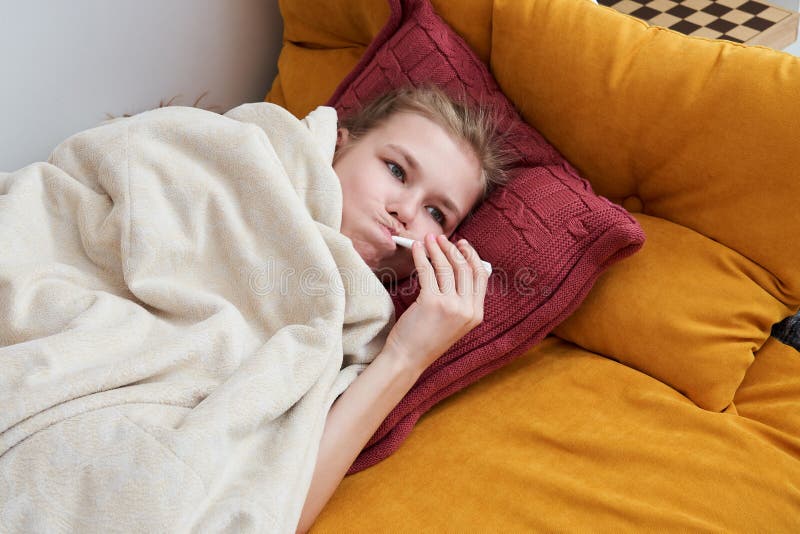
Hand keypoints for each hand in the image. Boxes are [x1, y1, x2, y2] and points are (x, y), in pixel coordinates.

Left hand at [382, 233, 488, 374]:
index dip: (472, 257)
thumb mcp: (454, 322)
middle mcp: (467, 309)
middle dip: (453, 249)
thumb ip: (460, 300)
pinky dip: (421, 256)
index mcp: (476, 314)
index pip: (481, 276)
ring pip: (446, 267)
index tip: (462, 245)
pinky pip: (427, 271)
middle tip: (442, 239)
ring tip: (429, 240)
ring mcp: (451, 306)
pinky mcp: (431, 302)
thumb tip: (456, 267)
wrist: (408, 359)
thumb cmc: (426, 339)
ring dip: (437, 249)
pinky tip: (417, 248)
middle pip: (465, 268)